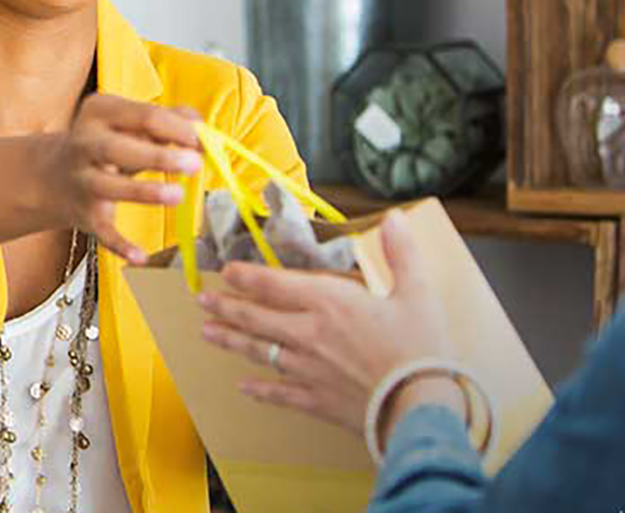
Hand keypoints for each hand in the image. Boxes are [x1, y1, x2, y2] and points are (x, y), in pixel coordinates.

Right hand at [42, 94, 203, 262]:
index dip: (179, 129)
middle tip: (194, 163)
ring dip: (144, 192)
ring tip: (177, 195)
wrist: (51, 176)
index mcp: (100, 113)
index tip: (206, 141)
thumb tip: (202, 127)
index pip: (144, 116)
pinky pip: (102, 231)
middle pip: (120, 148)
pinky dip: (120, 245)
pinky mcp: (84, 214)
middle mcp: (85, 144)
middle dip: (159, 157)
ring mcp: (82, 180)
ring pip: (109, 186)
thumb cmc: (106, 145)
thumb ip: (166, 120)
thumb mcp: (128, 123)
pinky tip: (141, 256)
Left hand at [196, 210, 451, 433]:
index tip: (226, 271)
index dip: (246, 276)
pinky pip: (279, 393)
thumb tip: (395, 218)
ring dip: (231, 340)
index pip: (274, 284)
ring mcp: (308, 369)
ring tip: (207, 333)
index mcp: (329, 302)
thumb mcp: (418, 292)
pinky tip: (243, 387)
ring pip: (259, 351)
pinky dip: (258, 390)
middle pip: (256, 317)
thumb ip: (402, 253)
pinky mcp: (316, 400)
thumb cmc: (421, 349)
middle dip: (226, 307)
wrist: (420, 406)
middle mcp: (308, 334)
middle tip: (203, 301)